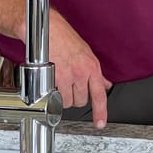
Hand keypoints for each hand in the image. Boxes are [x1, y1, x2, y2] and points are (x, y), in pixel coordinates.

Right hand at [48, 11, 111, 127]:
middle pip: (81, 101)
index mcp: (93, 66)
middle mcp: (83, 72)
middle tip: (69, 86)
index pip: (100, 94)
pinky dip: (51, 94)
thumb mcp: (86, 54)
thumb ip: (95, 73)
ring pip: (67, 101)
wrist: (47, 29)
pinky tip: (51, 82)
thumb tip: (105, 84)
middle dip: (75, 98)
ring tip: (59, 82)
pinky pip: (54, 96)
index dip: (101, 111)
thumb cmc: (65, 38)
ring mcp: (69, 76)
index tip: (100, 123)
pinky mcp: (54, 77)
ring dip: (62, 97)